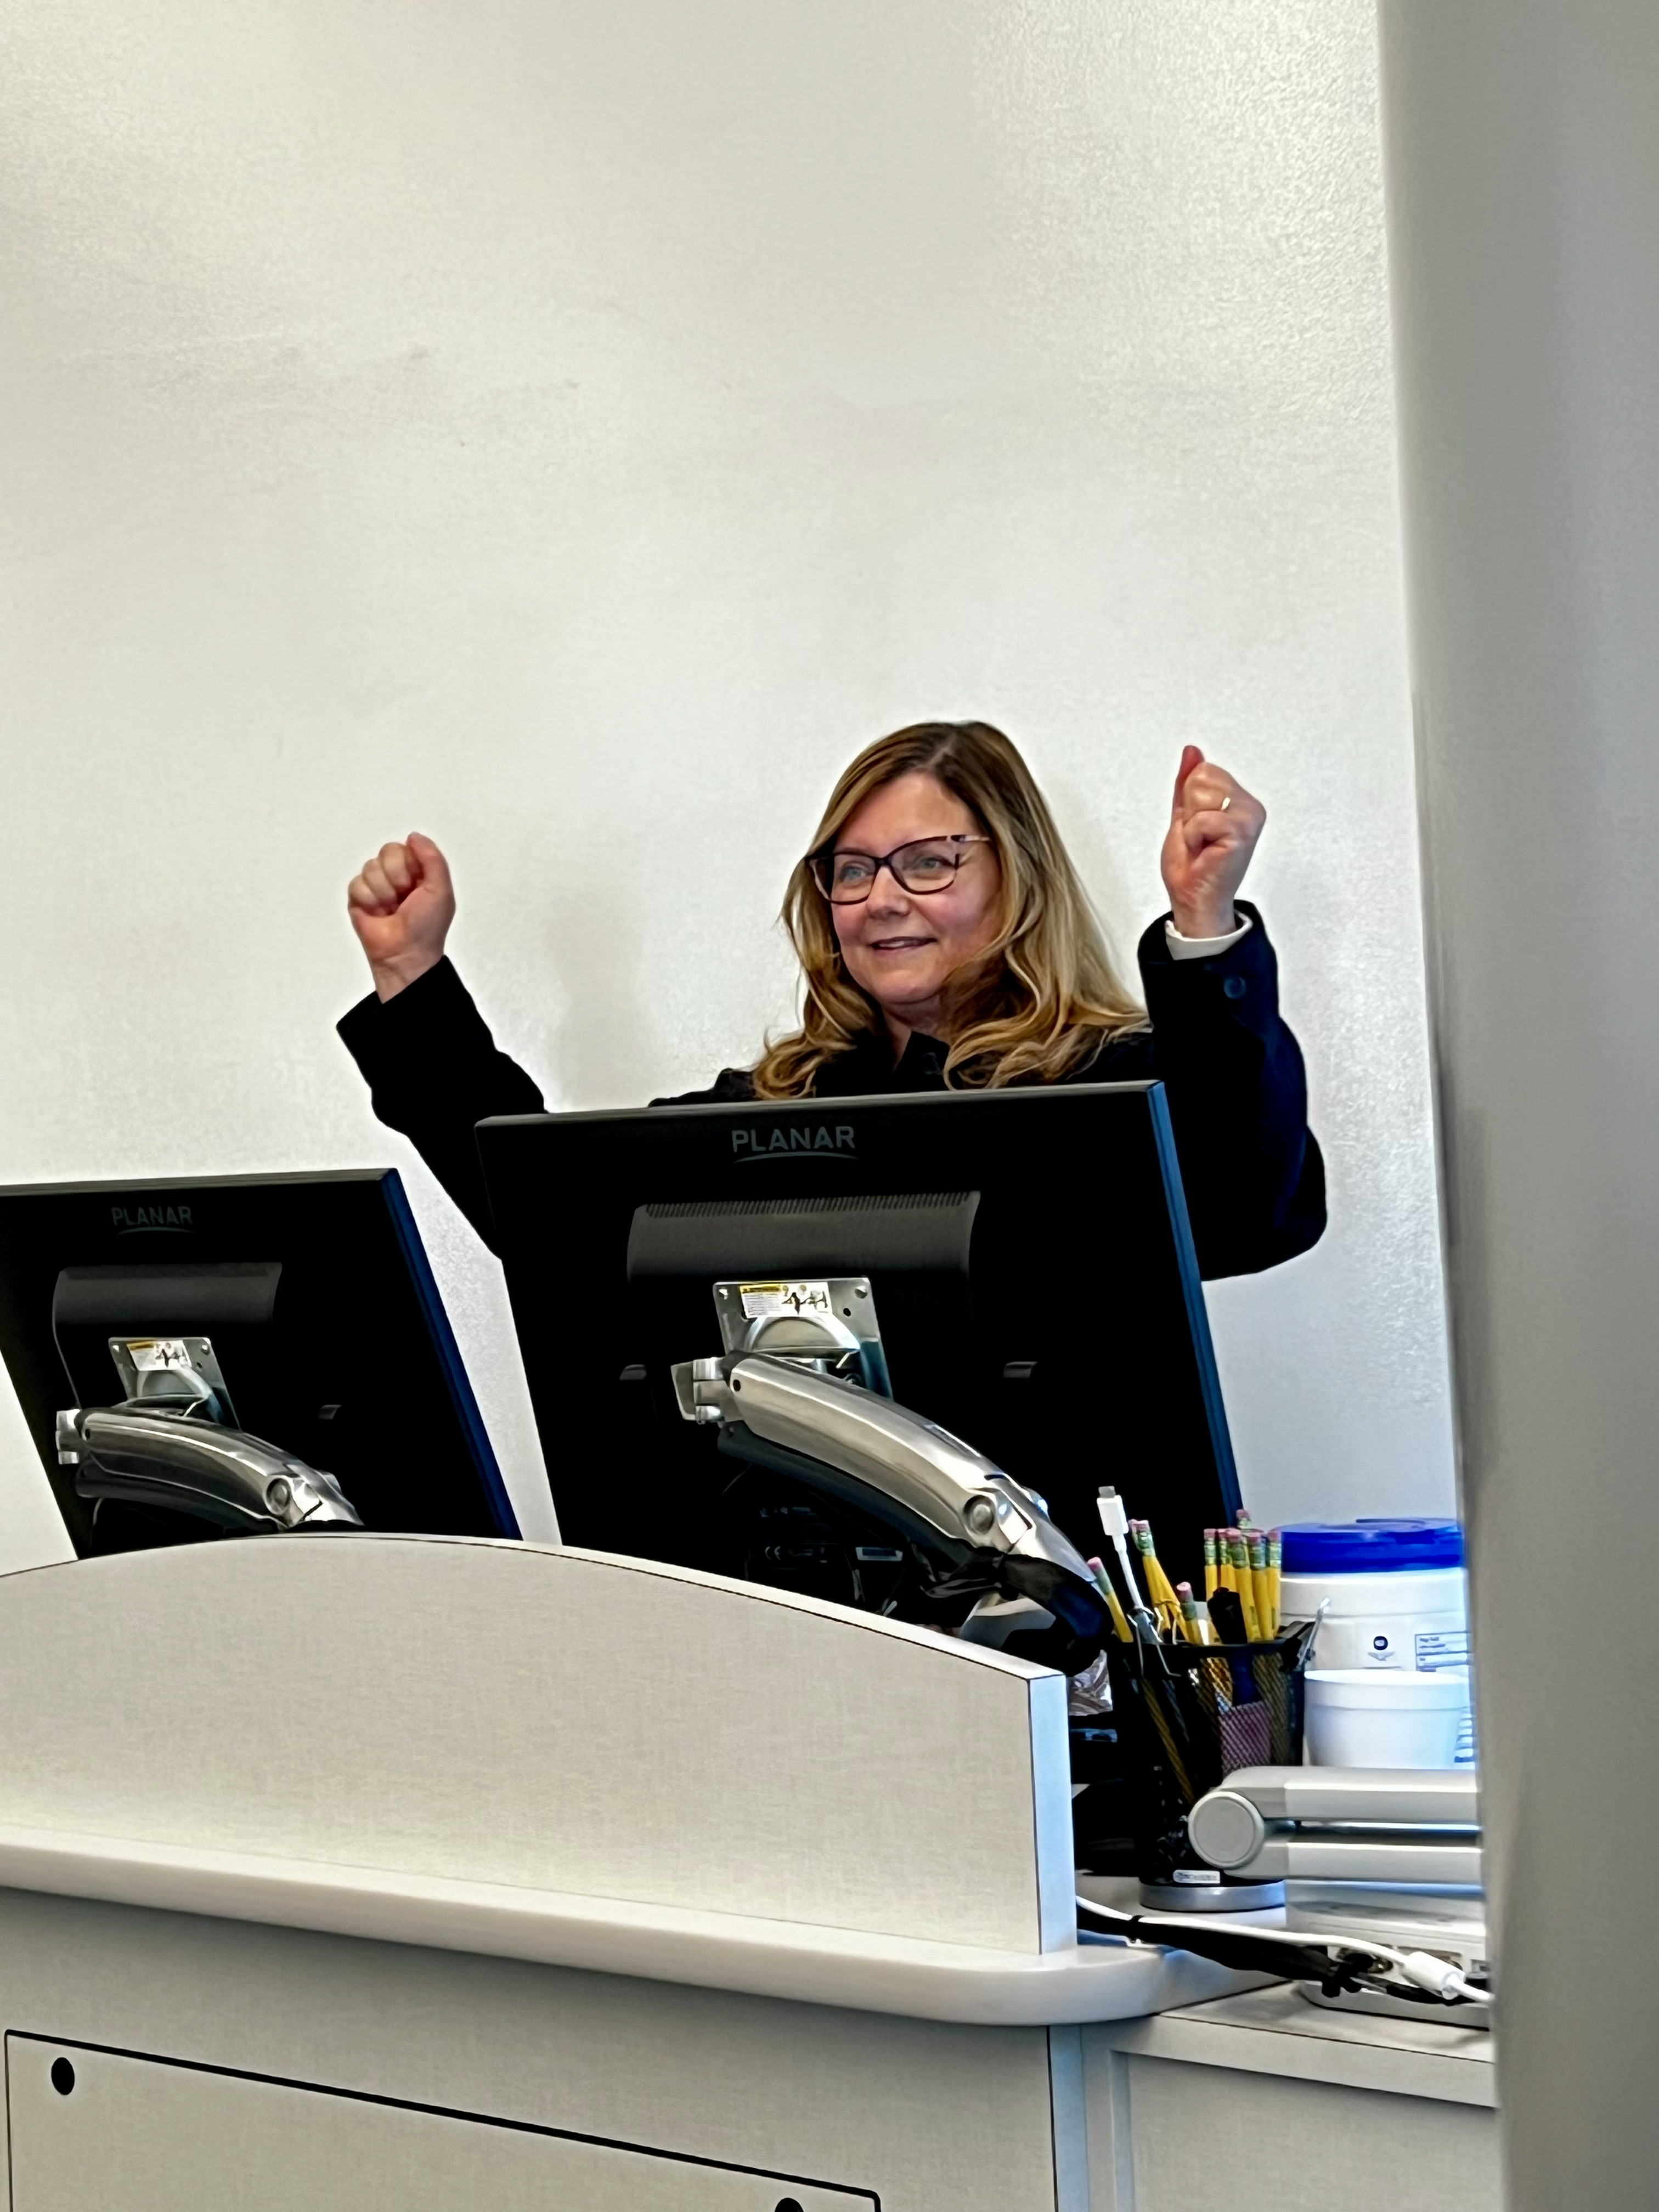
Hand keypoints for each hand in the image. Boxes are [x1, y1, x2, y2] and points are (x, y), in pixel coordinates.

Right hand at [347, 833, 455, 1000]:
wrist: (405, 953)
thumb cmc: (427, 925)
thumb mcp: (441, 890)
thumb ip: (432, 858)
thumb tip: (412, 836)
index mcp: (417, 871)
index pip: (405, 847)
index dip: (410, 864)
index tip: (416, 884)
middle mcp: (396, 875)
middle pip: (386, 852)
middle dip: (396, 877)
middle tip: (403, 898)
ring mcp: (376, 885)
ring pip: (370, 868)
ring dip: (384, 892)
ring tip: (391, 909)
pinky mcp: (358, 898)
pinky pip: (357, 884)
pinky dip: (369, 900)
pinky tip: (377, 913)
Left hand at [1159, 746, 1265, 939]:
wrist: (1194, 899)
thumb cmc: (1193, 865)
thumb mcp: (1184, 815)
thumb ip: (1188, 783)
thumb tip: (1192, 752)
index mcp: (1240, 800)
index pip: (1204, 771)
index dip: (1189, 801)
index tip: (1198, 828)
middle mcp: (1250, 807)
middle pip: (1202, 778)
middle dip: (1190, 811)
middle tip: (1199, 838)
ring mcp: (1249, 819)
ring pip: (1201, 795)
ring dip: (1192, 824)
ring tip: (1202, 844)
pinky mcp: (1242, 832)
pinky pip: (1202, 818)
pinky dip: (1194, 836)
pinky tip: (1205, 851)